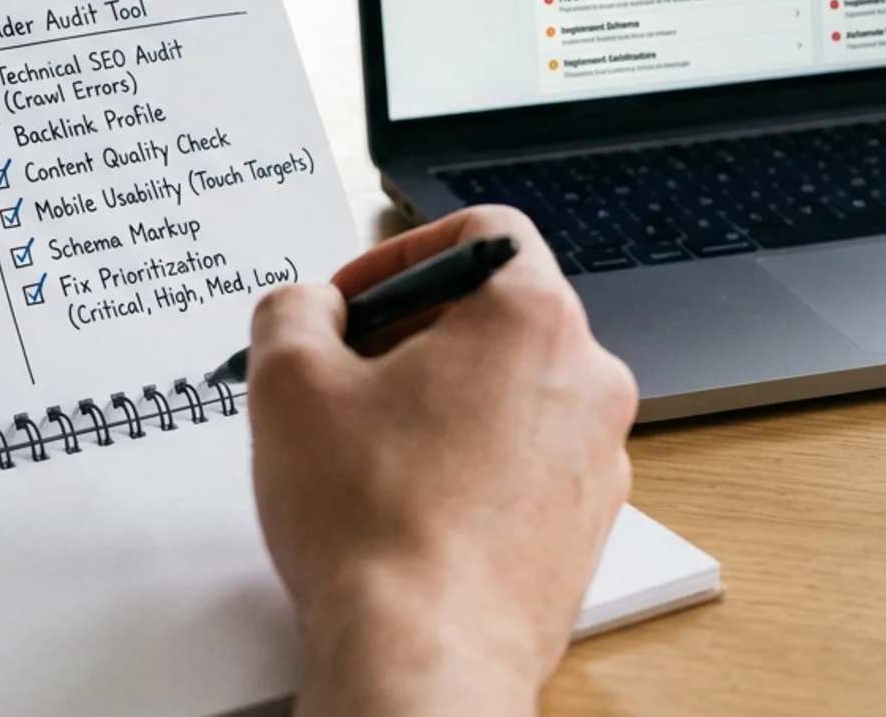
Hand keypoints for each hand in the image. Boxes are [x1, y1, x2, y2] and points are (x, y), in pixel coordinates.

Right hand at [247, 206, 637, 716]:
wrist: (423, 655)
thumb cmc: (375, 525)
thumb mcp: (289, 382)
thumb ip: (293, 310)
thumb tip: (307, 308)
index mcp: (533, 318)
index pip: (483, 231)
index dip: (401, 250)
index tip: (355, 297)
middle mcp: (588, 378)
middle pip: (494, 313)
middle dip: (409, 330)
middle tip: (340, 370)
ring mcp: (596, 457)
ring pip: (510, 390)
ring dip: (437, 399)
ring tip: (364, 444)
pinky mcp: (584, 525)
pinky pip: (524, 461)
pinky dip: (468, 462)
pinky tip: (403, 500)